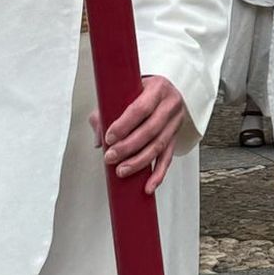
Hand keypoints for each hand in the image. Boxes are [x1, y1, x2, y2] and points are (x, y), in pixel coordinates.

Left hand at [91, 74, 185, 192]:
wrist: (165, 91)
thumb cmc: (141, 92)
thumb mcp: (126, 93)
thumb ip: (106, 112)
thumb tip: (97, 140)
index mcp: (158, 89)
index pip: (141, 108)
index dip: (124, 125)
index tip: (109, 137)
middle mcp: (170, 105)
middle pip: (150, 130)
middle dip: (128, 147)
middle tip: (110, 157)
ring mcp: (175, 123)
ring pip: (158, 146)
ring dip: (139, 162)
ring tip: (122, 171)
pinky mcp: (175, 138)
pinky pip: (168, 158)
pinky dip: (158, 174)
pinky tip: (148, 185)